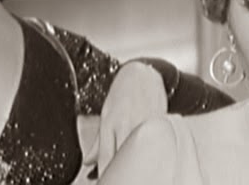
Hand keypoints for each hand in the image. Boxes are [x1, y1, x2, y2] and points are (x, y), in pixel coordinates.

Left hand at [83, 61, 166, 176]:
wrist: (142, 73)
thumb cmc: (123, 93)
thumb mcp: (106, 114)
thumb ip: (98, 142)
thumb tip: (88, 162)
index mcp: (110, 124)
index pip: (106, 161)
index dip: (105, 176)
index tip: (105, 181)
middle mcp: (126, 125)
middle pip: (123, 160)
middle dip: (122, 173)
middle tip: (122, 177)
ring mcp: (144, 124)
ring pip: (140, 154)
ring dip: (137, 164)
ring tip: (136, 169)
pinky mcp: (160, 123)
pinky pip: (156, 145)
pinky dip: (152, 153)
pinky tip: (150, 156)